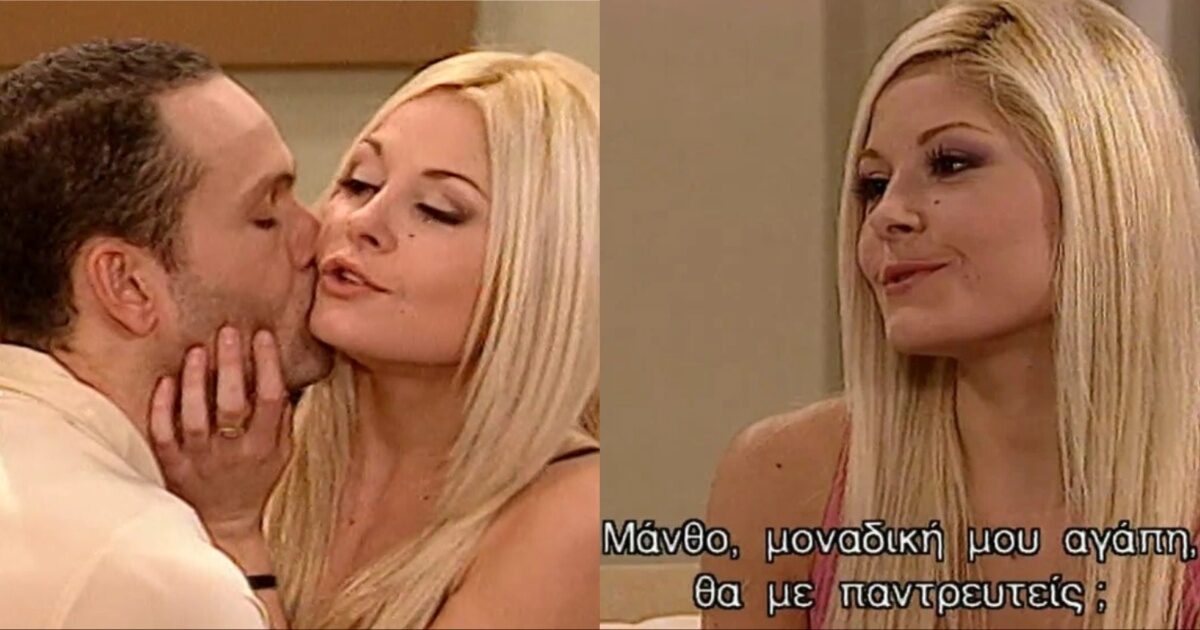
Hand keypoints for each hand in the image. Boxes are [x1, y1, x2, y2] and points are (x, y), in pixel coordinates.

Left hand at [149, 327, 292, 541]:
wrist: (225, 524)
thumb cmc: (257, 482)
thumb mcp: (283, 454)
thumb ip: (283, 419)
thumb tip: (278, 375)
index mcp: (264, 447)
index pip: (271, 399)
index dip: (268, 365)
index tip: (263, 336)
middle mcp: (232, 453)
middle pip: (232, 404)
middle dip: (231, 365)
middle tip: (228, 333)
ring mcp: (199, 460)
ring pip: (194, 417)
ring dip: (196, 381)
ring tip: (197, 351)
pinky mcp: (172, 466)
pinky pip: (163, 434)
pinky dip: (162, 407)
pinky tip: (165, 380)